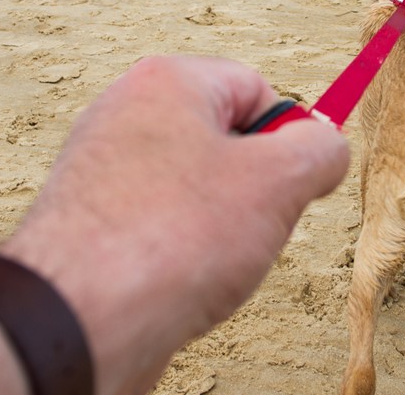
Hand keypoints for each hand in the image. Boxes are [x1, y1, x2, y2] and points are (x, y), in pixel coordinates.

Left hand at [0, 56, 349, 394]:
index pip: (256, 88)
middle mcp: (125, 116)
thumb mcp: (278, 181)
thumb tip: (326, 148)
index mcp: (167, 83)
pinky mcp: (92, 225)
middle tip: (253, 223)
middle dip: (253, 187)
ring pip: (195, 190)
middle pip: (225, 139)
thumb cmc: (168, 239)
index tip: (295, 180)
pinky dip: (183, 254)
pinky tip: (182, 281)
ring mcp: (102, 172)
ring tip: (212, 260)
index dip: (288, 137)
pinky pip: (162, 228)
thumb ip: (319, 150)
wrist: (78, 321)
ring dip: (221, 227)